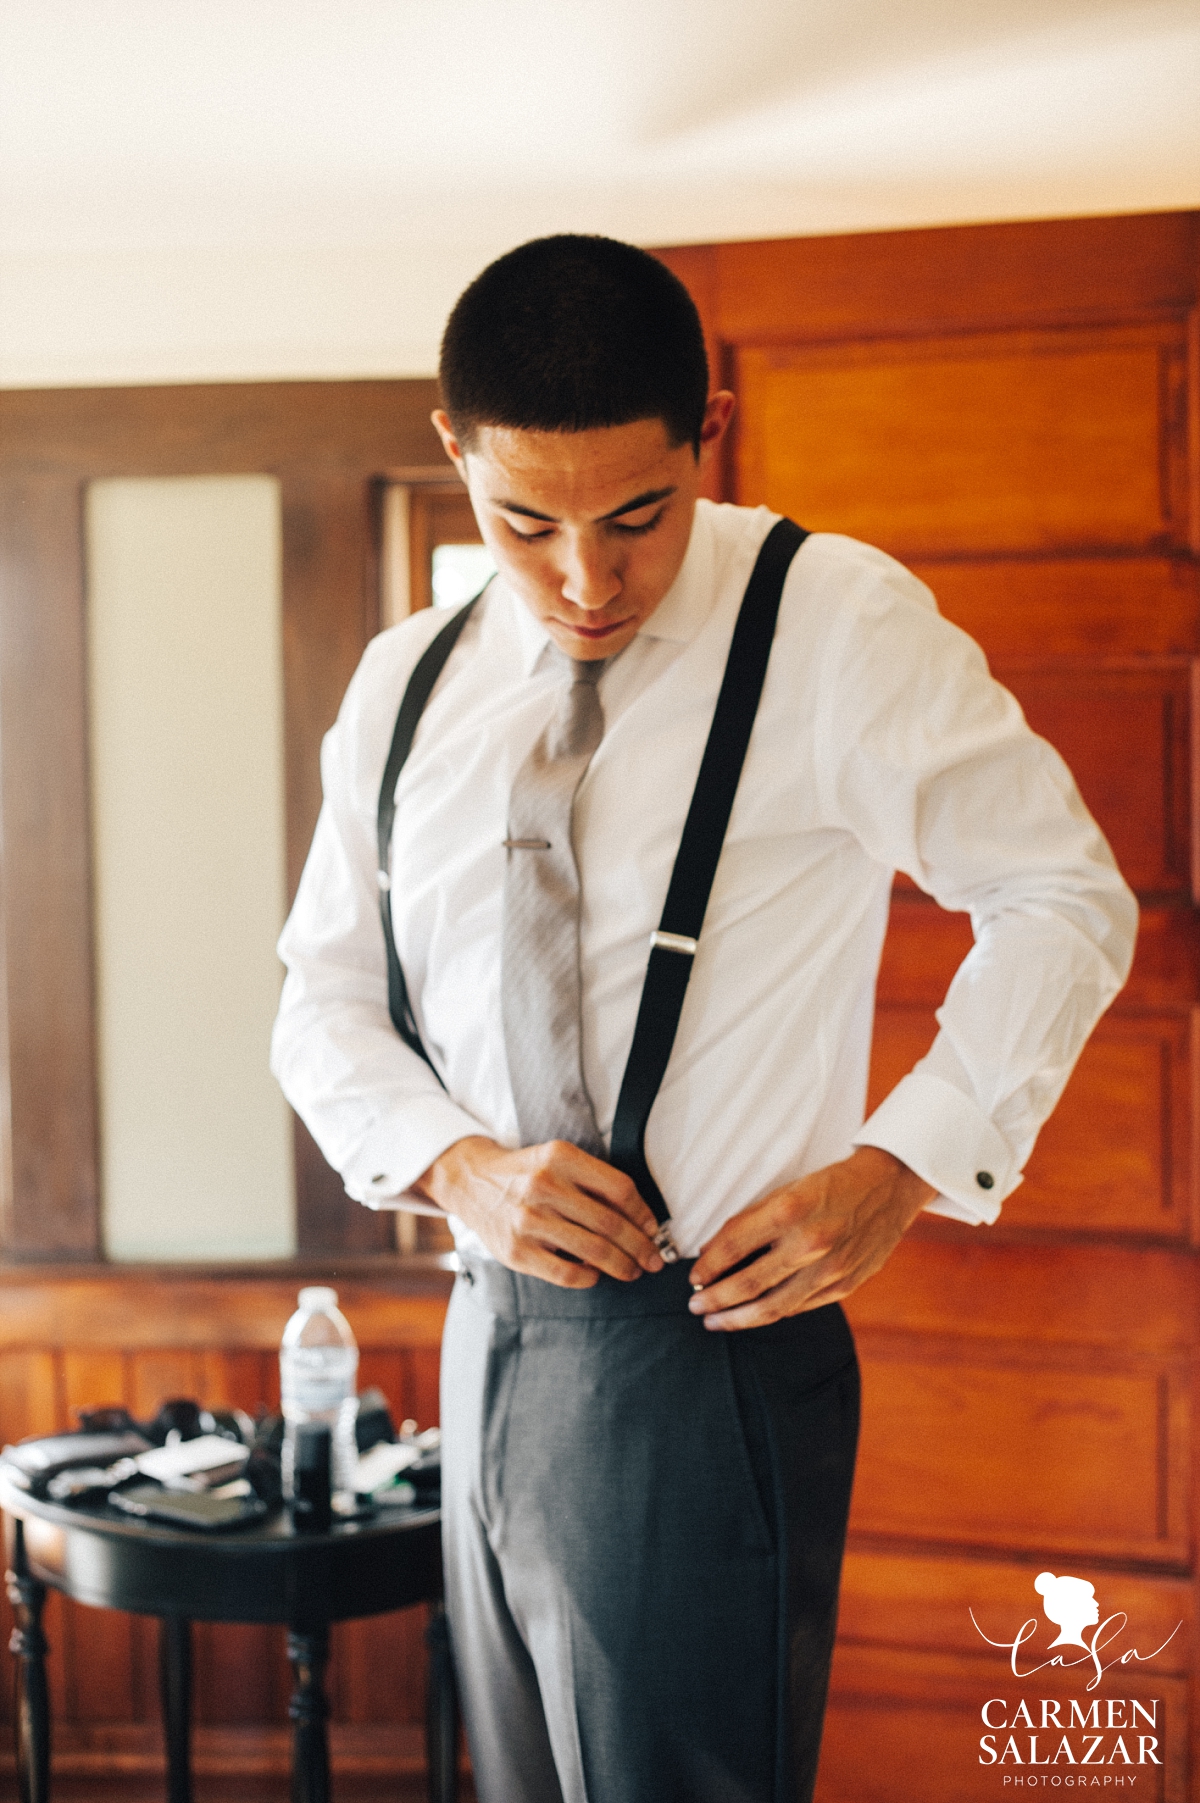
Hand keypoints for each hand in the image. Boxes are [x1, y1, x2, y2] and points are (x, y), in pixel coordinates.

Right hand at [412, 1136, 664, 1287]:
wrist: (472, 1183)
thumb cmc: (526, 1174)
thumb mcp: (558, 1160)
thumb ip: (595, 1183)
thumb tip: (640, 1221)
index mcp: (560, 1157)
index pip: (619, 1188)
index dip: (644, 1213)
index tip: (653, 1229)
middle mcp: (543, 1186)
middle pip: (610, 1223)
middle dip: (640, 1247)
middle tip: (654, 1259)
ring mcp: (528, 1220)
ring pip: (594, 1251)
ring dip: (622, 1266)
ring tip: (632, 1271)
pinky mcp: (516, 1251)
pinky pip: (568, 1274)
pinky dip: (590, 1278)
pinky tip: (596, 1274)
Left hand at [687, 1146, 935, 1330]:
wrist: (889, 1188)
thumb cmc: (832, 1185)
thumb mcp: (788, 1189)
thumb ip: (751, 1220)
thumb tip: (713, 1250)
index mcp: (789, 1210)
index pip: (733, 1246)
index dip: (708, 1266)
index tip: (693, 1277)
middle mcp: (809, 1243)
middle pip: (748, 1284)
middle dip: (715, 1300)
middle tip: (696, 1305)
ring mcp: (829, 1269)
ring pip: (773, 1307)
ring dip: (738, 1318)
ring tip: (716, 1320)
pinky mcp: (845, 1285)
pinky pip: (799, 1307)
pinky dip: (772, 1313)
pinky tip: (754, 1314)